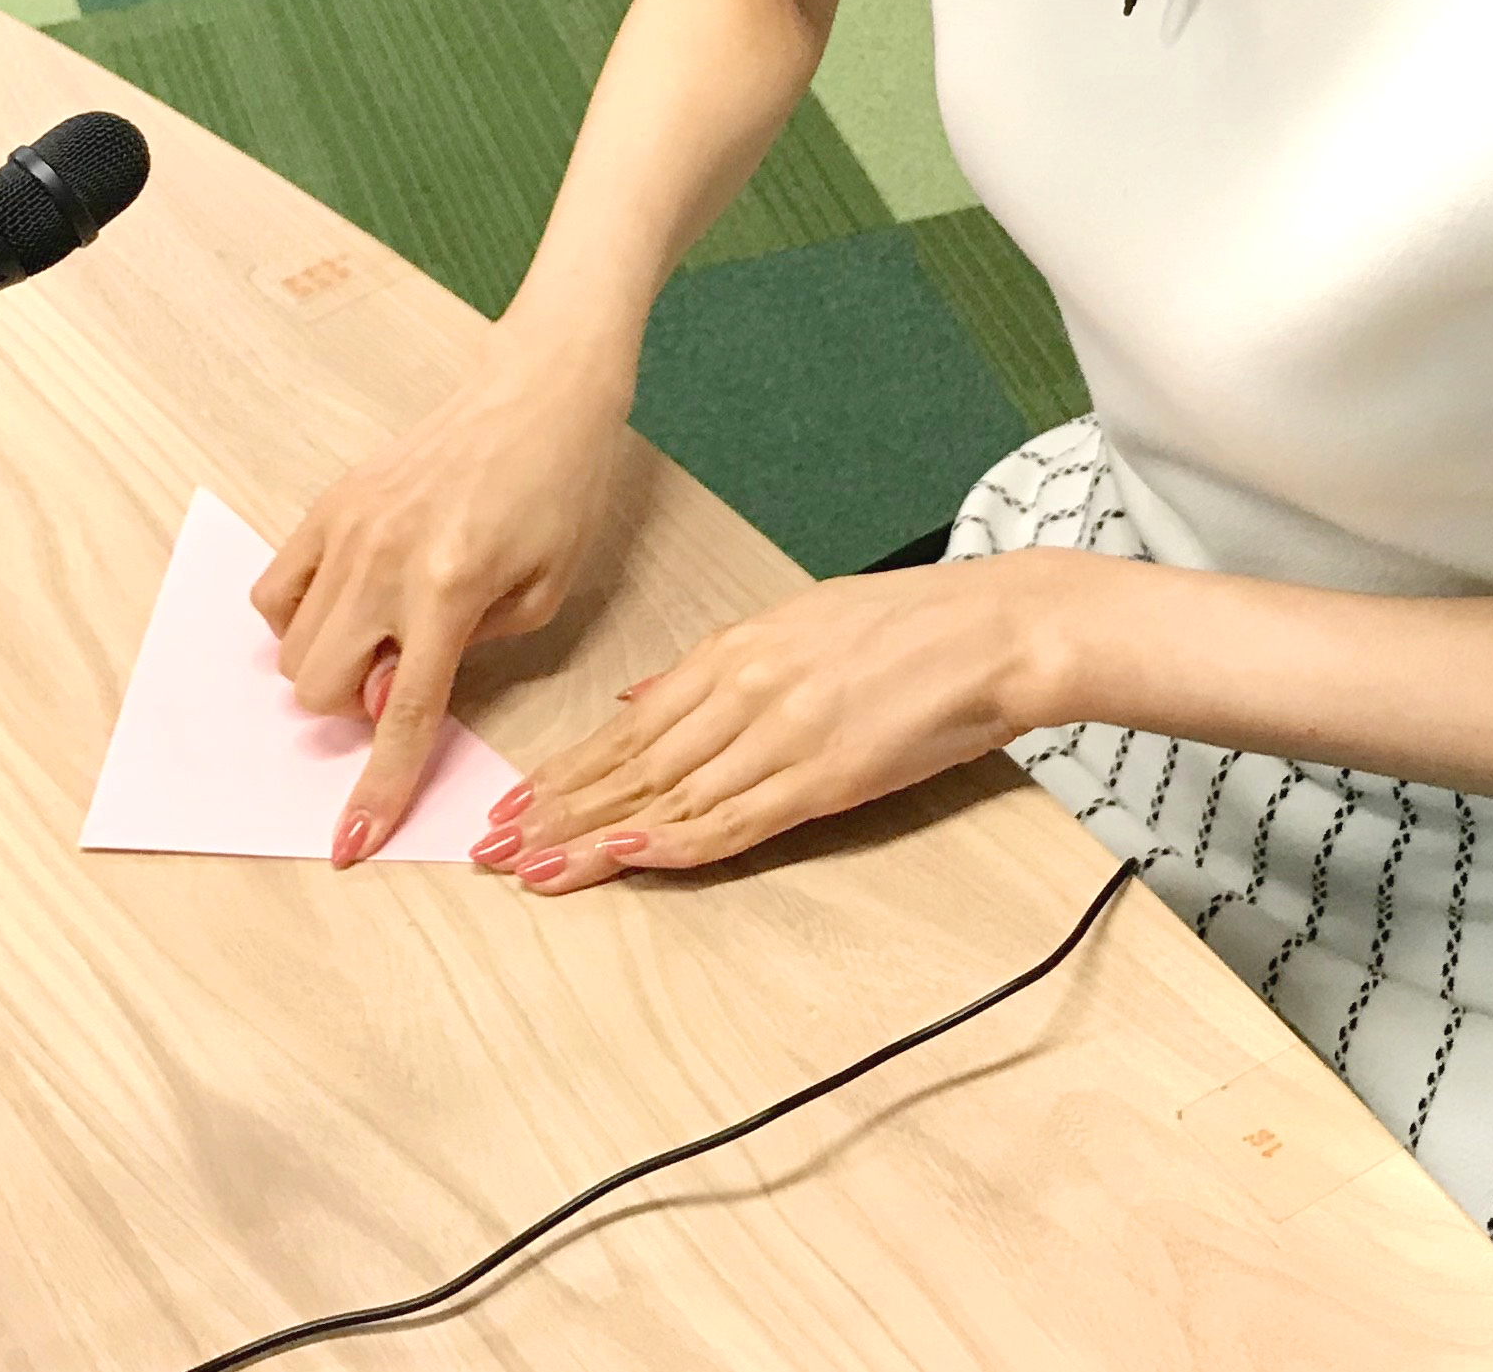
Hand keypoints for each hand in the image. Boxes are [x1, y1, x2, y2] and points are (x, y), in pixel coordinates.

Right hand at [252, 321, 634, 866]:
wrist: (537, 392)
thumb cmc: (559, 491)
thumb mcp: (543, 592)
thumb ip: (466, 654)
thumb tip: (386, 692)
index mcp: (448, 588)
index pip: (398, 714)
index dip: (376, 788)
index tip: (350, 843)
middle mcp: (382, 560)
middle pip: (317, 686)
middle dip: (352, 704)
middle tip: (406, 667)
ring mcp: (346, 528)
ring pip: (288, 643)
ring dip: (329, 662)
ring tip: (384, 628)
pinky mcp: (329, 502)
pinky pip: (273, 590)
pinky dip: (297, 617)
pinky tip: (347, 603)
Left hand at [472, 549, 1075, 894]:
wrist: (999, 628)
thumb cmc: (912, 625)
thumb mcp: (801, 621)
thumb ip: (718, 666)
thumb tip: (639, 696)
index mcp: (740, 649)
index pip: (630, 725)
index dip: (567, 770)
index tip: (514, 804)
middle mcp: (748, 688)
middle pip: (634, 763)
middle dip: (558, 809)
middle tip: (493, 849)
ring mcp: (785, 732)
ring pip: (670, 794)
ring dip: (597, 837)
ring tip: (536, 871)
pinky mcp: (827, 774)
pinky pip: (737, 817)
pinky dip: (677, 842)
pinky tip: (629, 859)